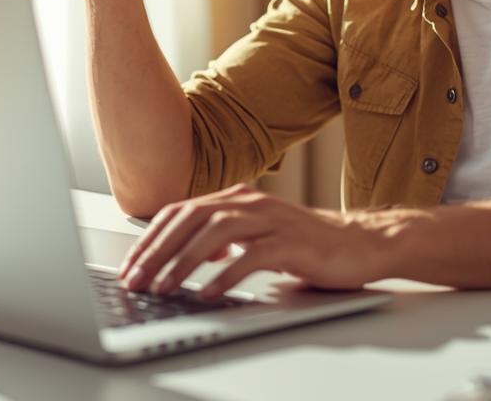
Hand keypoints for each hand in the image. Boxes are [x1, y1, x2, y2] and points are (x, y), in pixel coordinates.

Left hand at [116, 184, 385, 299]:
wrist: (359, 243)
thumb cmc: (306, 244)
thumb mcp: (256, 235)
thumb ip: (225, 238)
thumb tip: (189, 254)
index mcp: (236, 198)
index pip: (181, 211)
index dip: (151, 237)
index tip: (131, 264)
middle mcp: (250, 203)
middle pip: (191, 218)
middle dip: (158, 250)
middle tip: (137, 279)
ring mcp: (271, 220)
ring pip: (216, 232)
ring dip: (185, 261)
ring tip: (165, 287)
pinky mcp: (291, 242)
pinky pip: (251, 256)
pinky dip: (226, 274)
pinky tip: (209, 292)